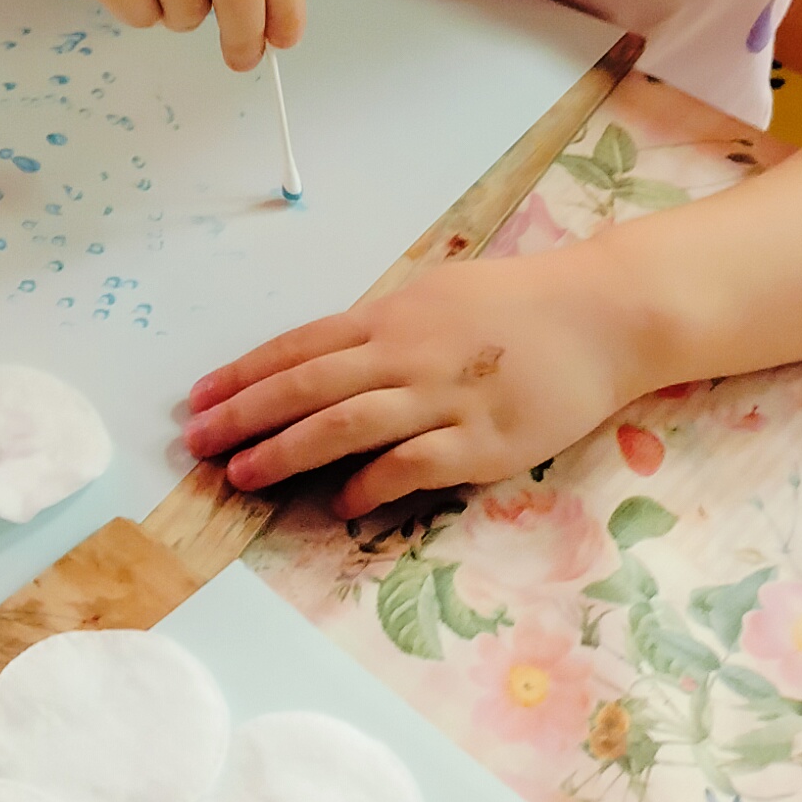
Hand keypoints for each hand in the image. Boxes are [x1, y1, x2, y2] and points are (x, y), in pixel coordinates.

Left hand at [183, 250, 643, 516]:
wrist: (604, 316)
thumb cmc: (519, 304)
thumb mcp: (438, 298)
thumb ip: (382, 329)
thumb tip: (322, 361)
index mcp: (392, 316)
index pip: (300, 347)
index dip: (244, 374)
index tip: (198, 398)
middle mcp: (408, 354)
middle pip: (307, 386)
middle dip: (244, 415)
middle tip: (197, 443)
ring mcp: (444, 398)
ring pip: (346, 425)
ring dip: (286, 451)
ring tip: (243, 476)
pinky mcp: (482, 441)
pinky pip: (411, 466)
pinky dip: (368, 484)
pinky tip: (336, 503)